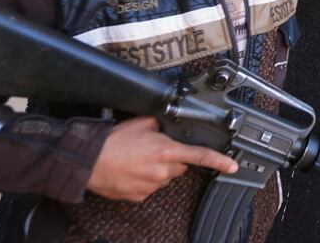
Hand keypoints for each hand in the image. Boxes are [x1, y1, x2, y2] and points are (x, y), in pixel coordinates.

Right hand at [86, 115, 237, 201]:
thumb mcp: (141, 123)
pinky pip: (149, 187)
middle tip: (153, 151)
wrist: (87, 161)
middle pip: (180, 166)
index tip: (232, 167)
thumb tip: (168, 123)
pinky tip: (131, 171)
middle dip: (172, 159)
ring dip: (157, 170)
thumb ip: (161, 123)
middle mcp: (162, 171)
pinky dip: (144, 180)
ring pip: (164, 178)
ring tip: (137, 160)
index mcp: (167, 151)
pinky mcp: (140, 196)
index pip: (200, 156)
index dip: (219, 161)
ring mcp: (151, 186)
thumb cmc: (112, 141)